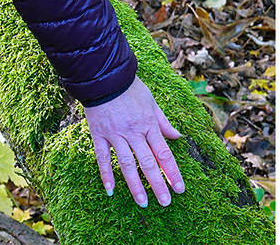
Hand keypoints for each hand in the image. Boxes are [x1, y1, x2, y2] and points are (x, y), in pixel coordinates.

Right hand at [84, 76, 184, 206]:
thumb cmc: (130, 88)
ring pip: (127, 164)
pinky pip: (102, 157)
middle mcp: (134, 132)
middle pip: (148, 163)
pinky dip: (106, 174)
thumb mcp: (152, 101)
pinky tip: (110, 190)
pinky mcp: (99, 135)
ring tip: (143, 203)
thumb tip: (178, 136)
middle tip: (165, 202)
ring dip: (135, 185)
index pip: (164, 154)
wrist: (104, 76)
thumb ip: (164, 122)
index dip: (173, 172)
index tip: (180, 189)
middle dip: (158, 184)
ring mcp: (116, 135)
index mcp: (149, 125)